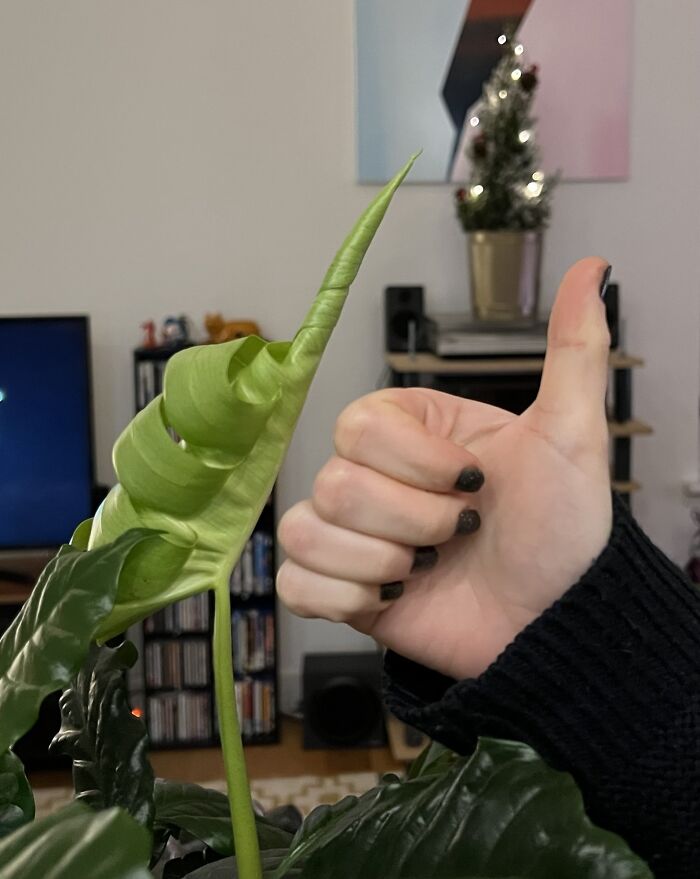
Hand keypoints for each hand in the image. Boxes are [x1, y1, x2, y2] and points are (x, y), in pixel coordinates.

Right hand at [277, 258, 612, 679]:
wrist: (553, 625)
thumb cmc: (562, 530)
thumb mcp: (571, 436)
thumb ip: (573, 351)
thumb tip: (592, 269)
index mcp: (411, 432)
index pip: (360, 425)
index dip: (416, 463)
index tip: (473, 484)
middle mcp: (373, 476)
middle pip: (334, 481)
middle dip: (412, 520)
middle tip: (459, 536)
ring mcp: (351, 534)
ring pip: (308, 529)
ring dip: (380, 560)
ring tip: (427, 571)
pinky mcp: (338, 587)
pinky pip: (294, 583)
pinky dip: (344, 595)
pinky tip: (391, 596)